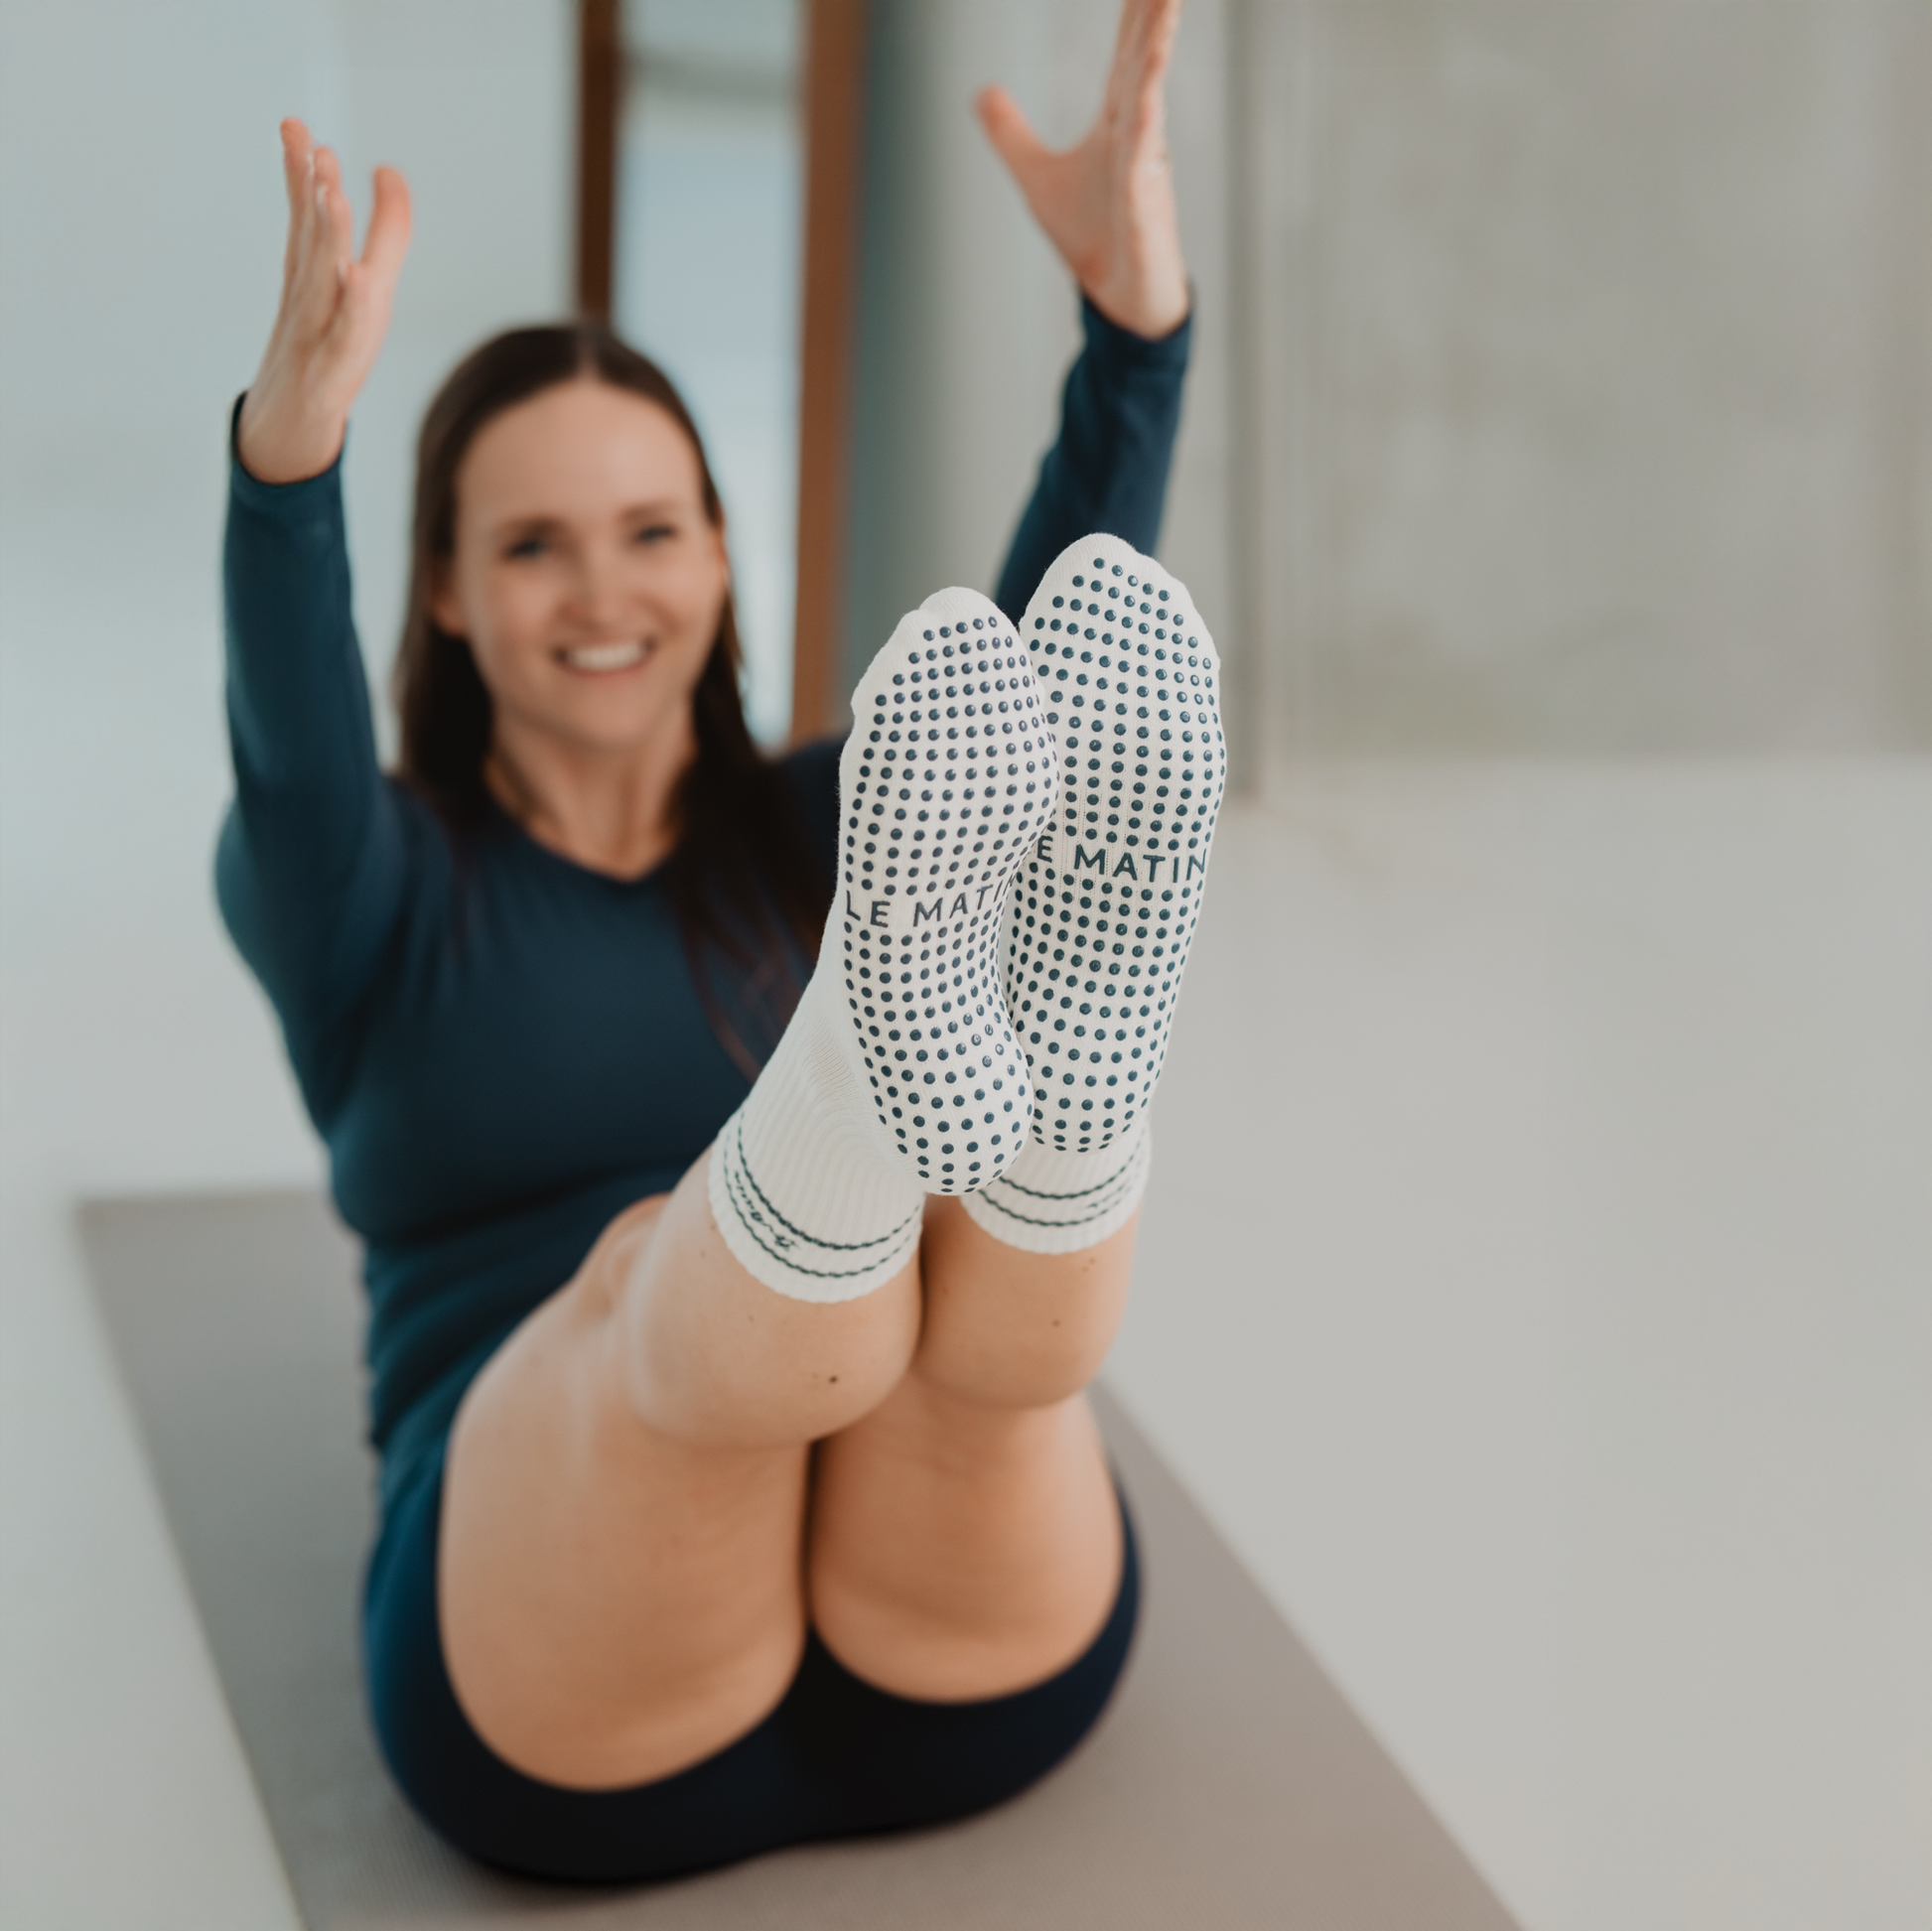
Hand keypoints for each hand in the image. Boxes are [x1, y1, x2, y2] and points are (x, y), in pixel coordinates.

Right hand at [237, 120, 411, 483]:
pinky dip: (350, 313)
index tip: (296, 128)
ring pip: (320, 285)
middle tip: (313, 148)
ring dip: (326, 238)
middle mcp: (312, 308)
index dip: (303, 177)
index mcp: (315, 285)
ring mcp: (316, 343)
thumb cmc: (325, 358)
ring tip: (331, 192)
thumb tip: (389, 173)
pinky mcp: (328, 382)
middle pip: (311, 243)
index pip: (306, 222)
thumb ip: (376, 239)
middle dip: (312, 195)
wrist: (286, 432)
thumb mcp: (354, 298)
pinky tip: (357, 280)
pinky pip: (341, 344)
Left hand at [975, 0, 1187, 339]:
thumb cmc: (1090, 235)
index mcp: (1117, 124)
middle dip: (1154, 15)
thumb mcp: (1036, 177)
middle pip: (1143, 61)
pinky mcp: (1145, 205)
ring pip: (1151, 97)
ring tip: (1168, 7)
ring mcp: (1144, 168)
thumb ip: (1011, 134)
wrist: (1117, 298)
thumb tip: (982, 90)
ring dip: (1158, 51)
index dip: (1134, 13)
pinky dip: (1145, 126)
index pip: (1126, 55)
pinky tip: (1147, 96)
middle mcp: (1136, 136)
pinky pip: (1144, 160)